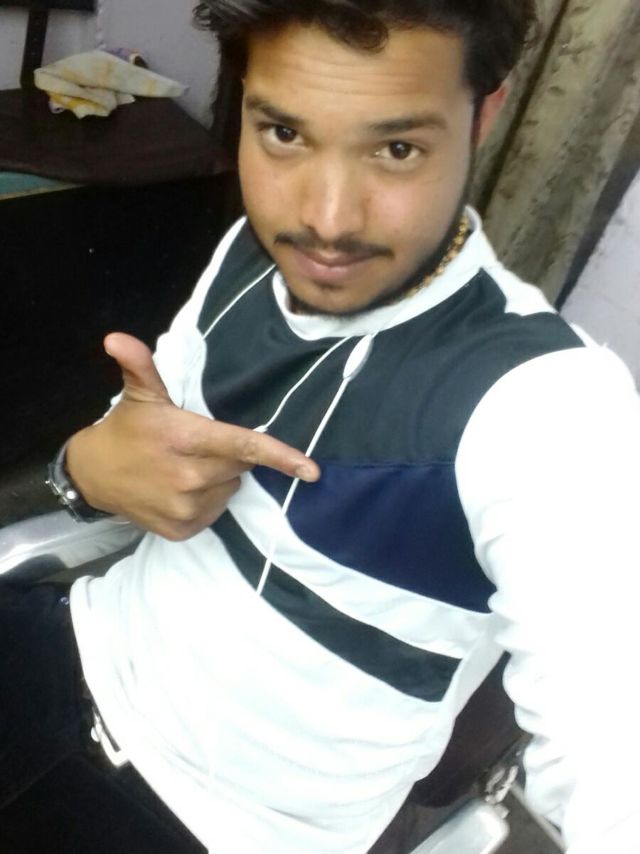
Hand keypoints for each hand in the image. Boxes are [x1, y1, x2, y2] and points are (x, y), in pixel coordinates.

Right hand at [65, 333, 319, 539]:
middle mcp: (188, 477)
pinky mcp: (181, 530)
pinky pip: (214, 512)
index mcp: (185, 439)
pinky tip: (182, 490)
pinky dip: (206, 501)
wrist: (94, 476)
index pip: (242, 446)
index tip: (311, 469)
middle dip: (230, 455)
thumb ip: (140, 365)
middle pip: (240, 466)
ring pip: (230, 490)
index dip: (280, 456)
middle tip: (200, 446)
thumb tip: (117, 338)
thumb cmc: (126, 430)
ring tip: (187, 468)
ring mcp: (185, 507)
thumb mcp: (138, 395)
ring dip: (219, 479)